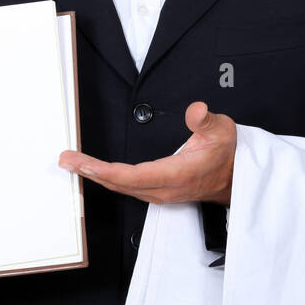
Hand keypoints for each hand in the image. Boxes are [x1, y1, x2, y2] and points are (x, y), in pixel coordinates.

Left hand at [58, 101, 235, 205]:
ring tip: (74, 164)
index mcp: (177, 174)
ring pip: (122, 188)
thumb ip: (206, 120)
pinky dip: (108, 179)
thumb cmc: (228, 154)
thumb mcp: (222, 130)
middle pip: (120, 183)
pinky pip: (128, 188)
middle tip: (66, 160)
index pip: (133, 176)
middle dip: (90, 172)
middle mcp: (166, 189)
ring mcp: (161, 194)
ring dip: (96, 176)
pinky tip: (96, 172)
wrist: (238, 178)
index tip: (82, 163)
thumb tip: (195, 110)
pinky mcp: (159, 193)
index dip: (104, 170)